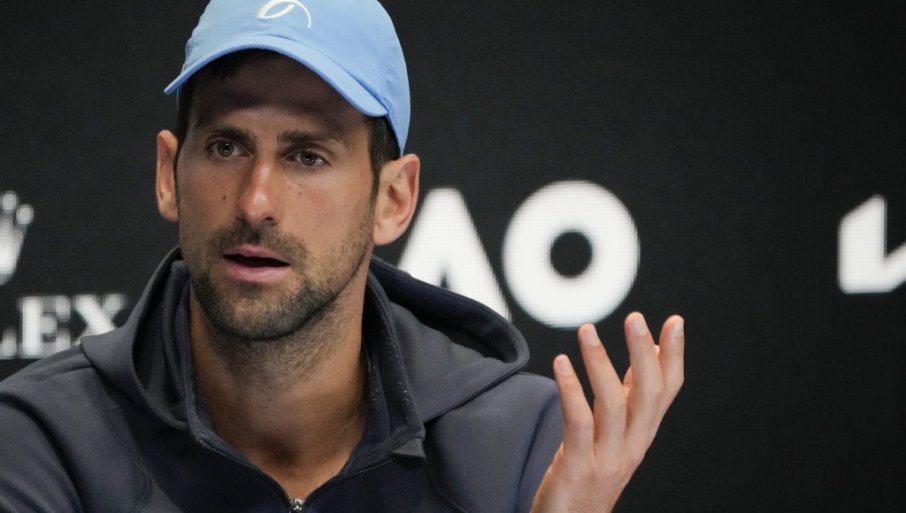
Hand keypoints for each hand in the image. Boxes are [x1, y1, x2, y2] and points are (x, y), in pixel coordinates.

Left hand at [531, 313, 684, 512]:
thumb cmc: (589, 475)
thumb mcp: (615, 434)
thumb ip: (630, 397)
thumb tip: (650, 353)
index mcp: (642, 435)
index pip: (667, 391)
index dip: (674, 357)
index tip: (675, 322)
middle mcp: (632, 446)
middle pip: (648, 395)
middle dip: (644, 354)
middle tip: (636, 319)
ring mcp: (607, 458)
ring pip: (614, 405)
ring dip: (600, 363)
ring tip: (587, 330)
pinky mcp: (578, 467)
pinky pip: (578, 422)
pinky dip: (571, 389)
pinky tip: (561, 363)